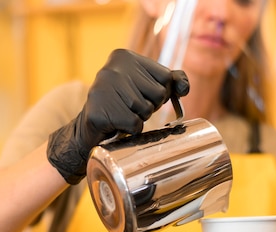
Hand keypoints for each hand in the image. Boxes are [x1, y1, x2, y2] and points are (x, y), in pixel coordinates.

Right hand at [47, 49, 189, 183]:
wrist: (91, 126)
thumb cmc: (124, 104)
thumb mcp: (147, 86)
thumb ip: (170, 81)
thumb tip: (184, 87)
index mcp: (125, 56)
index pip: (166, 78)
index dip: (160, 93)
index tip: (142, 94)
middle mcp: (112, 68)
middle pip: (158, 94)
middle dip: (150, 106)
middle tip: (130, 107)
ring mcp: (103, 88)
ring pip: (146, 110)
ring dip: (139, 119)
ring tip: (122, 114)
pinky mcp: (99, 111)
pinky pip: (134, 124)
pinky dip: (130, 130)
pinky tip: (117, 124)